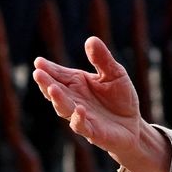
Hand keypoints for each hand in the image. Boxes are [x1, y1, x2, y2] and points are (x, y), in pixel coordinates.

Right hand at [32, 36, 171, 171]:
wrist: (133, 125)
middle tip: (37, 73)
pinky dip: (79, 119)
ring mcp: (81, 117)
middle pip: (55, 91)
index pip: (59, 75)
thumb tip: (91, 39)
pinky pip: (82, 126)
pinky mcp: (93, 132)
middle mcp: (74, 100)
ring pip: (64, 108)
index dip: (48, 69)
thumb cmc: (120, 98)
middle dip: (46, 83)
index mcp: (77, 84)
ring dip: (58, 99)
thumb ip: (102, 59)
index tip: (38, 62)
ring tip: (53, 89)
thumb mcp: (115, 74)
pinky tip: (79, 109)